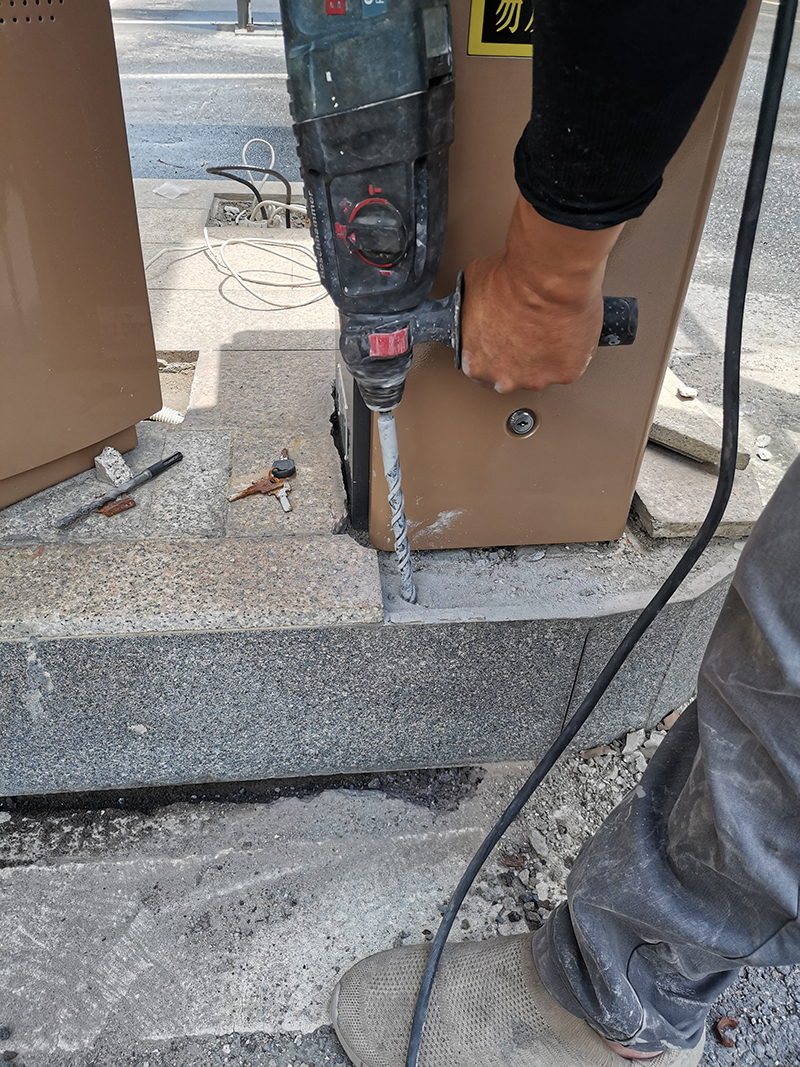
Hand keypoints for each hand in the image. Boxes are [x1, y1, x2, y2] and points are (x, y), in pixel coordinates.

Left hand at [460, 197, 623, 392]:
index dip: (492, 351)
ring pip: (540, 373)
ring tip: (548, 326)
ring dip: (543, 355)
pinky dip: (569, 351)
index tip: (502, 337)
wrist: (548, 275)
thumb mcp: (472, 289)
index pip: (480, 368)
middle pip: (510, 376)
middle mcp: (504, 379)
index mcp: (475, 363)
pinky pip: (567, 365)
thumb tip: (475, 306)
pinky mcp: (566, 373)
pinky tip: (567, 329)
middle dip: (517, 357)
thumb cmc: (511, 279)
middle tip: (526, 329)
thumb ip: (470, 311)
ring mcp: (537, 379)